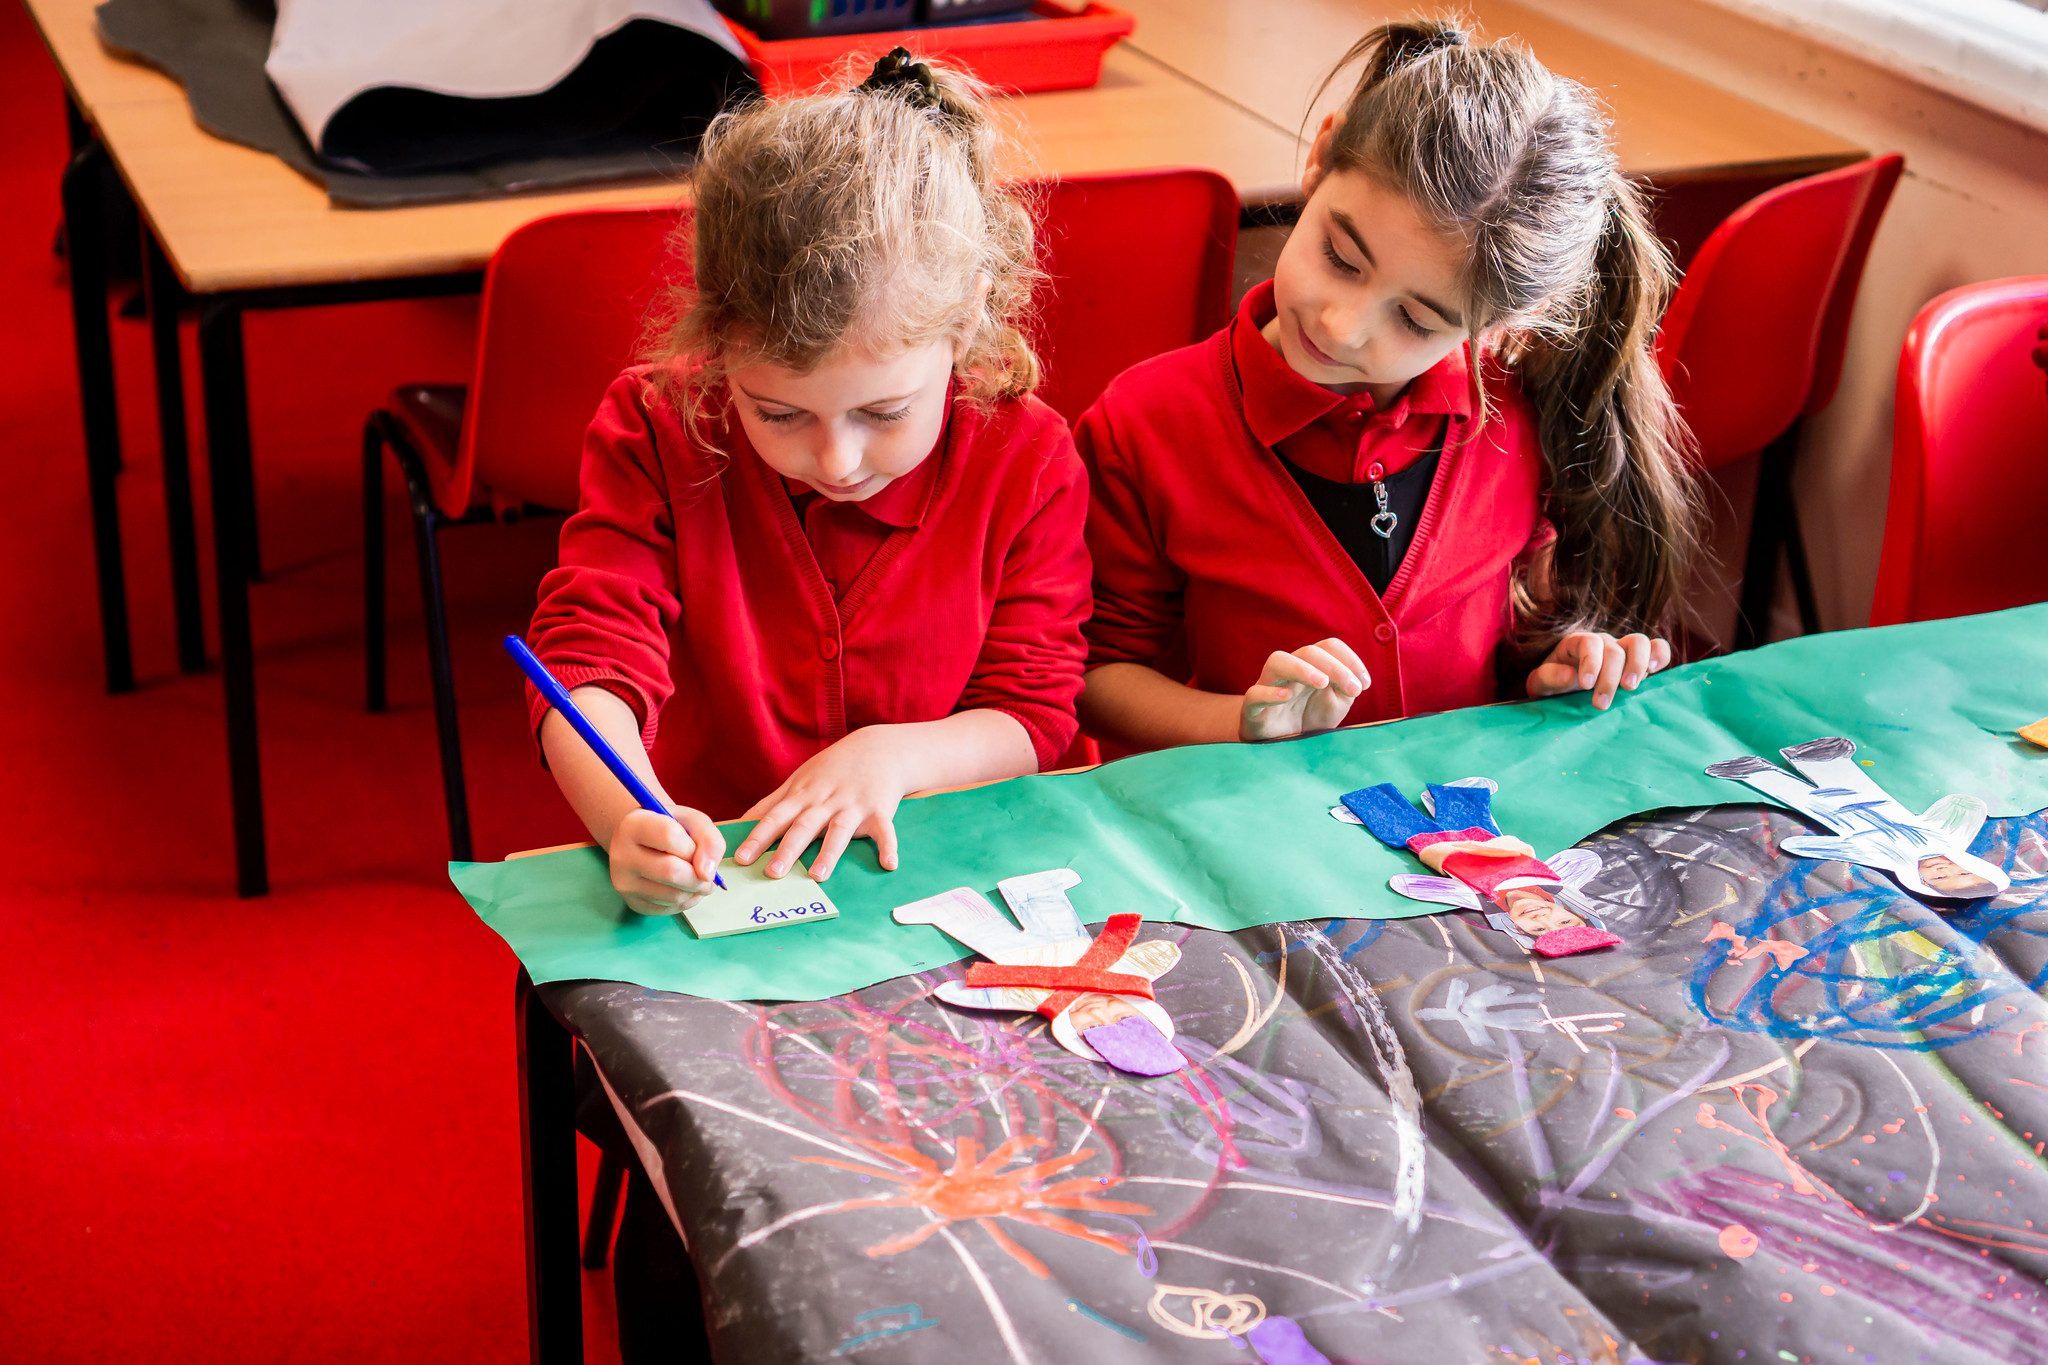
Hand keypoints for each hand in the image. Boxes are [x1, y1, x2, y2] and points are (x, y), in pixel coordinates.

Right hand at [607, 805, 725, 915]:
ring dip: (695, 889)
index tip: (695, 847)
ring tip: (695, 877)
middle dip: (699, 875)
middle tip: (706, 873)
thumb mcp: (693, 821)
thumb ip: (709, 840)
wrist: (647, 843)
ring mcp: (624, 883)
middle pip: (671, 872)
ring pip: (674, 895)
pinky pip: (670, 909)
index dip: (691, 845)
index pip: (669, 835)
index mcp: (632, 825)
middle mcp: (621, 855)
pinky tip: (684, 887)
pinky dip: (687, 901)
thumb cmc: (671, 829)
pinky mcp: (633, 903)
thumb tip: (707, 874)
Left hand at [734, 727, 907, 880]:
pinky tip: (888, 864)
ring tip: (818, 876)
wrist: (877, 748)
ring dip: (829, 852)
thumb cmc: (831, 769)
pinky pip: (884, 831)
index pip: (775, 817)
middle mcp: (825, 801)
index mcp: (803, 795)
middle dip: (787, 849)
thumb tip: (741, 822)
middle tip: (772, 873)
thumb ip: (772, 803)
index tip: (742, 858)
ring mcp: (853, 805)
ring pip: (839, 830)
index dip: (758, 837)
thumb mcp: (798, 780)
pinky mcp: (880, 810)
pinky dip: (888, 846)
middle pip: (803, 826)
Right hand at [1239, 638, 1369, 740]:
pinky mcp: (1252, 709)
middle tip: (1353, 690)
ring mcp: (1268, 687)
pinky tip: (1287, 697)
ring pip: (1277, 661)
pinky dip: (1269, 693)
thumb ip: (1346, 689)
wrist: (1280, 746)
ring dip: (1301, 668)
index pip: (1328, 647)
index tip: (1364, 684)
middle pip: (1308, 651)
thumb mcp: (1336, 704)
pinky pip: (1254, 694)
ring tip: (1322, 682)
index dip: (1349, 659)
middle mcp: (1289, 671)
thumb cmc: (1309, 719)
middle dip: (1335, 667)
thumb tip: (1355, 680)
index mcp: (1310, 666)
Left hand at [1526, 631, 1670, 709]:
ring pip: (1639, 642)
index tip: (1586, 685)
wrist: (1564, 689)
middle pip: (1614, 650)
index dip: (1590, 662)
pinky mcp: (1640, 661)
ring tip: (1630, 688)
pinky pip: (1657, 649)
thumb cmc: (1553, 684)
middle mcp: (1602, 642)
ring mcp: (1623, 649)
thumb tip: (1569, 675)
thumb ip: (1548, 677)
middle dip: (1609, 677)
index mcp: (1577, 643)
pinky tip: (1653, 671)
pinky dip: (1660, 656)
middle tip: (1601, 704)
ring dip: (1637, 665)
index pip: (1589, 643)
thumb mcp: (1539, 683)